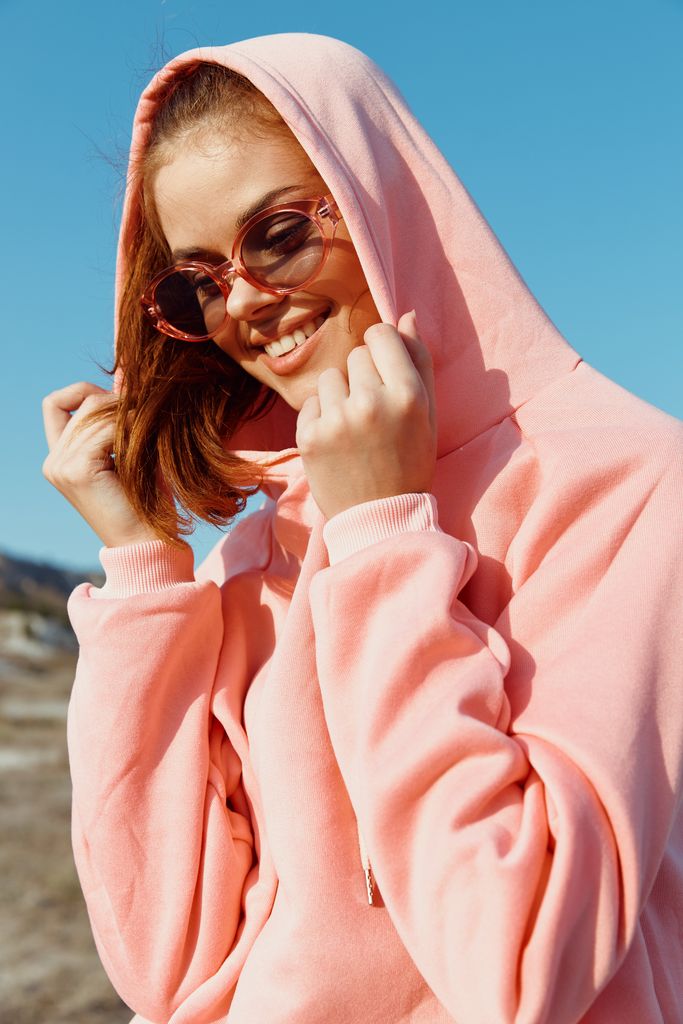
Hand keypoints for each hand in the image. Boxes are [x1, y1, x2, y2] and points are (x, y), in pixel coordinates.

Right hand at [42, 382, 161, 547]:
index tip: (120, 406)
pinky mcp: (76, 471)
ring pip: (95, 413)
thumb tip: (126, 381)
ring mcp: (61, 466)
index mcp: (60, 457)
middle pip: (84, 404)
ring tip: (149, 436)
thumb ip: (117, 422)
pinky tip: (143, 447)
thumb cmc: (146, 500)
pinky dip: (129, 431)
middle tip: (148, 421)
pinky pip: (105, 430)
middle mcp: (54, 461)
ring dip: (128, 418)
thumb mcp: (128, 452)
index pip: (56, 403)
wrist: (148, 541)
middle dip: (119, 405)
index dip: (86, 392)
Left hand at [295, 310, 437, 519]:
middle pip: (356, 354)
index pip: (381, 334)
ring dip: (340, 395)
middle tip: (374, 413)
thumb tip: (406, 316)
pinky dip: (321, 417)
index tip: (383, 370)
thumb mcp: (428, 414)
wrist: (381, 517)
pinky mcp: (310, 436)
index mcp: (408, 395)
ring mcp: (338, 420)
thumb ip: (419, 362)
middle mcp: (372, 403)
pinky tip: (338, 442)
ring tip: (355, 428)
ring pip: (331, 376)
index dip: (381, 348)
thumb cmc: (409, 462)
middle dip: (364, 376)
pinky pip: (311, 402)